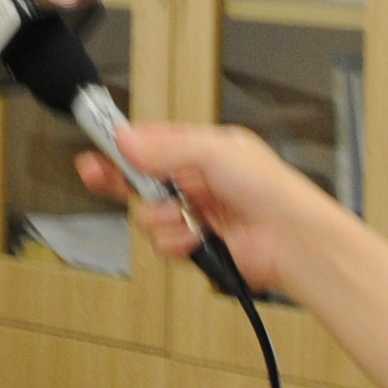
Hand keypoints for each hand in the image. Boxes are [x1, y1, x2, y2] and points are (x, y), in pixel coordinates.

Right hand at [77, 121, 328, 294]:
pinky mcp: (196, 245)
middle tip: (96, 173)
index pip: (152, 143)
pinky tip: (193, 234)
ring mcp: (195, 214)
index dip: (123, 144)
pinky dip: (175, 239)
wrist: (291, 240)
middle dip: (121, 178)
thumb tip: (128, 142)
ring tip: (182, 214)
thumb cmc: (271, 190)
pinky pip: (164, 242)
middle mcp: (197, 181)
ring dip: (160, 216)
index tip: (99, 142)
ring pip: (148, 214)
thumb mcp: (214, 152)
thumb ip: (165, 150)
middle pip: (142, 179)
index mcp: (203, 151)